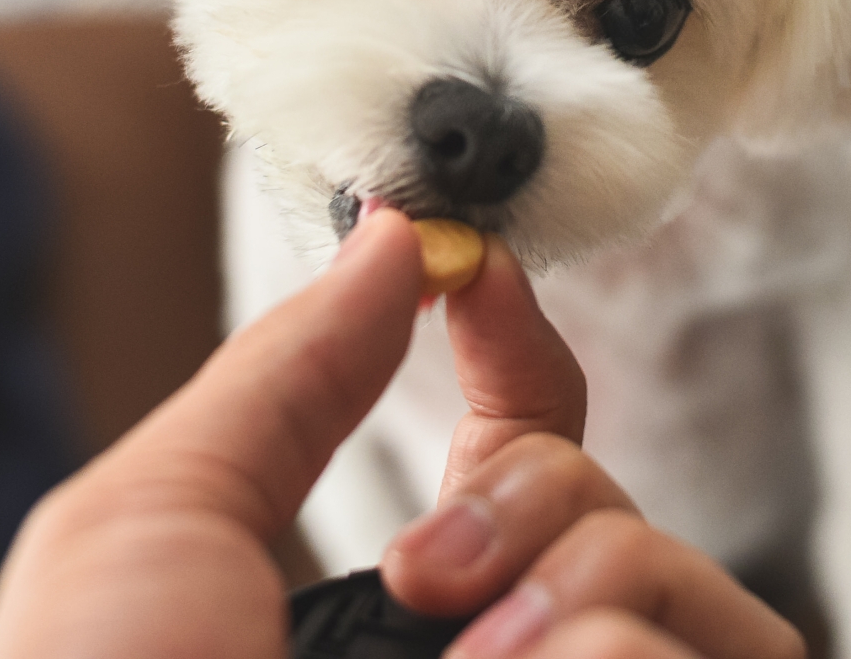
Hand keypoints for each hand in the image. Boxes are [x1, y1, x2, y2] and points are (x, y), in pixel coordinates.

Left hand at [0, 206, 801, 658]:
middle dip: (535, 493)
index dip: (519, 346)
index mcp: (396, 614)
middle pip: (616, 505)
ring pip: (697, 591)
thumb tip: (389, 235)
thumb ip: (286, 372)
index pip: (521, 448)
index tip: (480, 274)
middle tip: (421, 579)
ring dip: (585, 590)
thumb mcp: (153, 522)